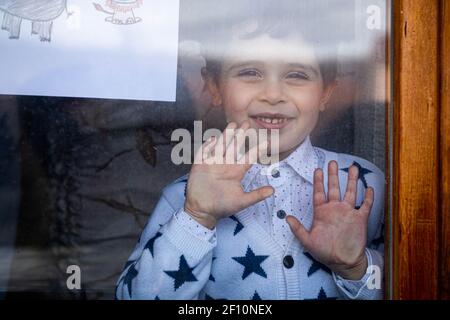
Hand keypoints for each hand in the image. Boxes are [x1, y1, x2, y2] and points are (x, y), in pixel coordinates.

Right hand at [184, 121, 273, 228]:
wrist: (202, 211)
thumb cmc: (222, 207)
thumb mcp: (241, 201)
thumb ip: (257, 195)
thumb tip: (273, 191)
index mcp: (236, 171)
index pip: (248, 157)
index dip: (256, 149)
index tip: (266, 142)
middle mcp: (226, 164)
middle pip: (234, 146)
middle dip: (240, 135)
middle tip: (247, 123)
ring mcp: (213, 163)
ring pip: (221, 146)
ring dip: (226, 135)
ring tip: (232, 124)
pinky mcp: (200, 165)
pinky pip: (204, 152)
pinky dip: (208, 145)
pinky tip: (213, 139)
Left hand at [286, 161, 373, 279]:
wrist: (343, 262)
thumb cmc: (324, 252)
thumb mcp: (308, 241)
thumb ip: (298, 229)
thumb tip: (287, 218)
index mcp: (322, 212)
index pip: (319, 192)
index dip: (318, 181)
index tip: (317, 169)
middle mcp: (335, 209)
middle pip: (334, 188)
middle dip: (333, 175)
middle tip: (332, 162)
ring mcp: (348, 213)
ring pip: (350, 192)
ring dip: (351, 180)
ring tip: (353, 167)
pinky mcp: (360, 219)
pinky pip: (365, 205)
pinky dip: (368, 196)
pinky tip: (369, 187)